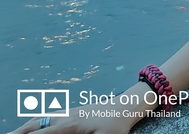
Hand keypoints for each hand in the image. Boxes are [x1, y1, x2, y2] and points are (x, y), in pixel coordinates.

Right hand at [8, 103, 134, 133]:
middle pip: (36, 125)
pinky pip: (48, 117)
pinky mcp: (72, 112)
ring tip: (14, 133)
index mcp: (70, 126)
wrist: (127, 105)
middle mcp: (65, 117)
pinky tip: (33, 127)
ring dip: (25, 128)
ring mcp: (68, 112)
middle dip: (20, 132)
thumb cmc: (117, 125)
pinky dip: (35, 122)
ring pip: (40, 119)